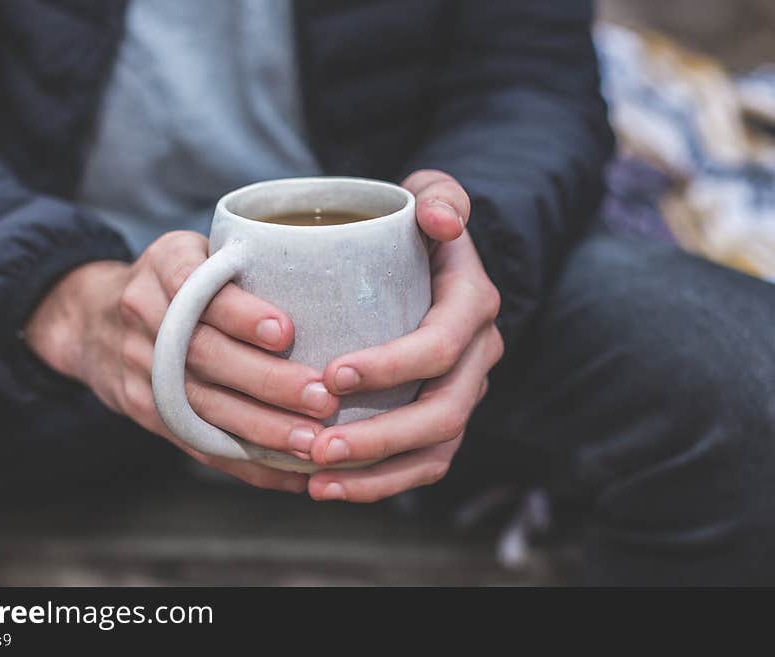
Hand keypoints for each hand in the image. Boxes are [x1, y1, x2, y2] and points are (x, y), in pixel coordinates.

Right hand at [24, 231, 340, 492]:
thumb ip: (242, 265)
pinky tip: (287, 473)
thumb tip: (323, 286)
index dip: (240, 314)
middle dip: (266, 381)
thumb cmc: (174, 281)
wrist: (94, 320)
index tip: (284, 332)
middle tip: (320, 398)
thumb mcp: (196, 251)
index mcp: (164, 266)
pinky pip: (197, 442)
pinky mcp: (147, 411)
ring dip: (261, 429)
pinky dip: (245, 463)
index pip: (199, 288)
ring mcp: (141, 368)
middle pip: (205, 354)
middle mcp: (145, 316)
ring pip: (202, 405)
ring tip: (311, 442)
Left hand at [307, 170, 503, 501]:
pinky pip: (422, 464)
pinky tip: (327, 488)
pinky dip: (379, 483)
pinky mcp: (443, 419)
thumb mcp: (432, 194)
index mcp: (473, 306)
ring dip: (376, 473)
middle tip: (319, 446)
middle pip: (442, 412)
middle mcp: (477, 357)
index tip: (332, 374)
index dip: (393, 366)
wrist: (434, 262)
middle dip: (380, 436)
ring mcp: (463, 393)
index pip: (440, 345)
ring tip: (316, 480)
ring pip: (434, 449)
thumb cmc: (418, 228)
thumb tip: (441, 221)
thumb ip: (440, 196)